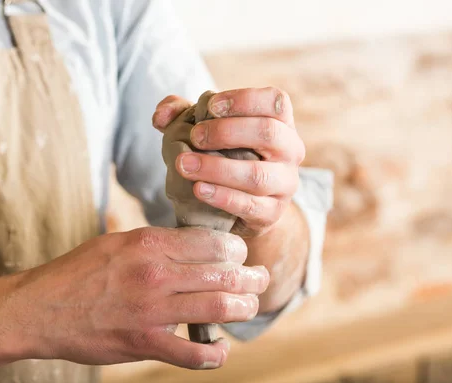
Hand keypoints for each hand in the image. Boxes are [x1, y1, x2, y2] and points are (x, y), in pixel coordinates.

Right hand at [12, 227, 268, 368]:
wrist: (39, 308)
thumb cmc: (77, 272)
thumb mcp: (116, 242)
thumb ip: (156, 243)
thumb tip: (192, 244)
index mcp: (149, 244)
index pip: (212, 241)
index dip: (235, 248)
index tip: (239, 254)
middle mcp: (155, 274)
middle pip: (224, 274)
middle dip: (251, 277)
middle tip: (259, 279)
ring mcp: (151, 310)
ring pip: (219, 308)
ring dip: (244, 308)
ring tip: (249, 306)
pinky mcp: (143, 343)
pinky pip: (192, 354)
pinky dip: (214, 354)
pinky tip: (219, 348)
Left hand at [153, 87, 304, 237]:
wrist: (241, 207)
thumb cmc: (225, 156)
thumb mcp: (206, 130)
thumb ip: (181, 114)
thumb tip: (160, 116)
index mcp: (281, 122)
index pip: (275, 101)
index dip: (244, 100)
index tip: (210, 105)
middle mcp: (290, 151)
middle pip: (269, 133)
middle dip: (226, 132)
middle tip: (194, 136)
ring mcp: (285, 184)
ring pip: (257, 175)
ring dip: (217, 169)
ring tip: (184, 165)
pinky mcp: (272, 213)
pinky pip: (250, 206)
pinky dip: (222, 197)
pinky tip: (198, 190)